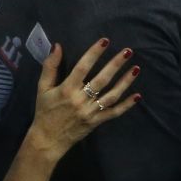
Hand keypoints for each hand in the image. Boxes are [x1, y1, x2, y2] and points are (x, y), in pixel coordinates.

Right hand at [28, 38, 140, 161]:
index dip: (94, 53)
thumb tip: (57, 46)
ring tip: (136, 68)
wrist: (48, 140)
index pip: (83, 67)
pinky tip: (137, 95)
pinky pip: (114, 112)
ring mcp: (90, 112)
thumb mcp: (42, 88)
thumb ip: (50, 66)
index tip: (105, 41)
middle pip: (101, 79)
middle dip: (115, 64)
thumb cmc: (45, 111)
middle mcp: (80, 100)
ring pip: (111, 95)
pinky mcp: (96, 121)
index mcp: (66, 89)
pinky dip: (126, 105)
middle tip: (128, 51)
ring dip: (125, 82)